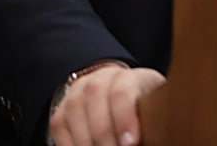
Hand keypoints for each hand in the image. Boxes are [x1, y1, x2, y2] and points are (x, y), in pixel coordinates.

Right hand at [49, 64, 165, 145]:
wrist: (117, 95)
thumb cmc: (141, 109)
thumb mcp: (154, 109)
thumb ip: (152, 117)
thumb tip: (157, 133)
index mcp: (129, 78)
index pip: (122, 91)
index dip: (124, 118)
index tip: (130, 143)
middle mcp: (101, 79)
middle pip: (96, 99)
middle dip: (105, 136)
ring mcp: (78, 92)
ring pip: (74, 111)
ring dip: (87, 141)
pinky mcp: (61, 110)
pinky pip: (60, 125)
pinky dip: (71, 144)